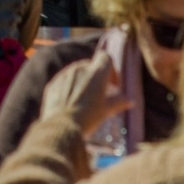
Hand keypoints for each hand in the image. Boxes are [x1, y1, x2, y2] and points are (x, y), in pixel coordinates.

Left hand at [53, 50, 130, 167]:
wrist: (62, 125)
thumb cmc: (89, 116)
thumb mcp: (107, 110)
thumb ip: (120, 101)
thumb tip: (130, 100)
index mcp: (96, 72)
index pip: (106, 57)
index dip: (111, 70)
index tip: (112, 86)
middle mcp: (79, 68)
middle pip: (91, 66)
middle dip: (97, 78)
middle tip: (100, 95)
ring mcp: (64, 74)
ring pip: (77, 73)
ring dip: (83, 83)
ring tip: (86, 101)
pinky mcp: (54, 82)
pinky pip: (64, 81)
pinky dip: (70, 88)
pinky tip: (72, 104)